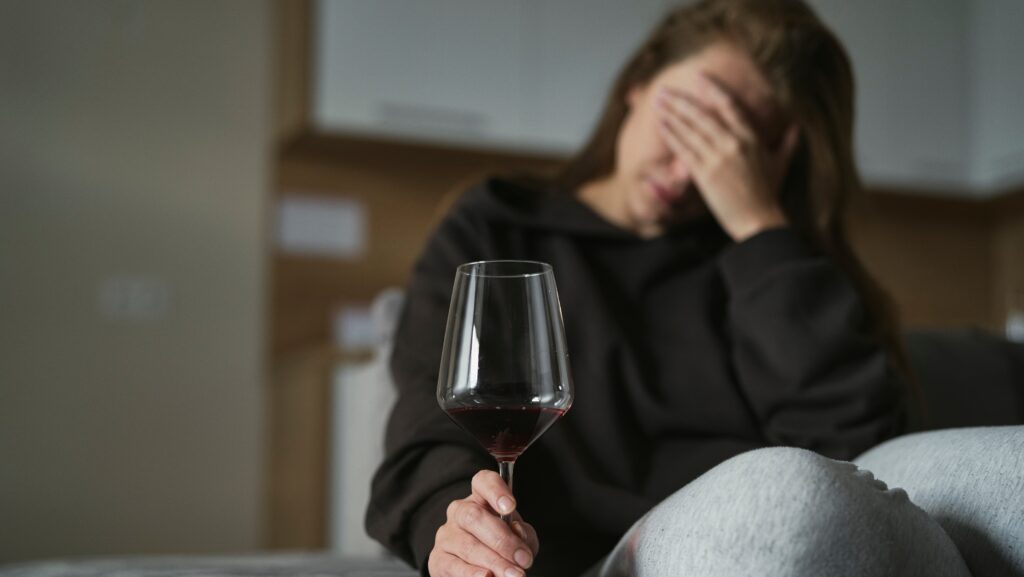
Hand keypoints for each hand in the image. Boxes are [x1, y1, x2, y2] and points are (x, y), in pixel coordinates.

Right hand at [429, 470, 539, 576]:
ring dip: (494, 562)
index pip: (483, 482)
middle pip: (474, 516)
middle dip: (502, 540)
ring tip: (514, 575)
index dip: (496, 491)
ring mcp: (446, 535)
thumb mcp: (521, 539)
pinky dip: (472, 574)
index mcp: (482, 498)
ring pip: (467, 544)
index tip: (510, 506)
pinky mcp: (437, 559)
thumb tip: (518, 533)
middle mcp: (459, 512)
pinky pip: (453, 565)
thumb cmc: (503, 549)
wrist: (480, 571)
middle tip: (523, 559)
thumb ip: (524, 535)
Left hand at [655, 74, 798, 241]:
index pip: (729, 105)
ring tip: (658, 104)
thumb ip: (787, 144)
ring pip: (690, 130)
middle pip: (702, 115)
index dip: (712, 88)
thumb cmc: (768, 195)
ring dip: (672, 114)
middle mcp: (734, 143)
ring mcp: (718, 158)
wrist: (759, 221)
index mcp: (751, 138)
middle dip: (681, 101)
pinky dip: (672, 136)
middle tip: (663, 91)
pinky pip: (685, 150)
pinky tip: (662, 126)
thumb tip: (796, 128)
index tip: (698, 77)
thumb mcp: (780, 164)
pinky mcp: (705, 174)